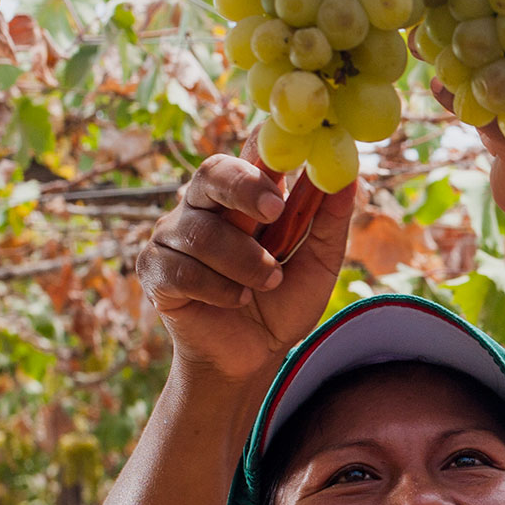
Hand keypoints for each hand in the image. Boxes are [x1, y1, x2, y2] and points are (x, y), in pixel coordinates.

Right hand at [137, 151, 356, 382]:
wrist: (254, 354)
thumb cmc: (284, 300)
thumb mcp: (319, 263)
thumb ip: (330, 221)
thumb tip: (350, 178)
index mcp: (244, 194)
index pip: (249, 153)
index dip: (265, 150)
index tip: (291, 163)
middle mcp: (204, 205)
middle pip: (211, 172)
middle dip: (244, 188)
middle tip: (275, 211)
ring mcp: (173, 234)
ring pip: (200, 231)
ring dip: (243, 260)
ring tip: (269, 282)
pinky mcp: (155, 270)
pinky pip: (181, 269)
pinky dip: (218, 288)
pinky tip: (238, 299)